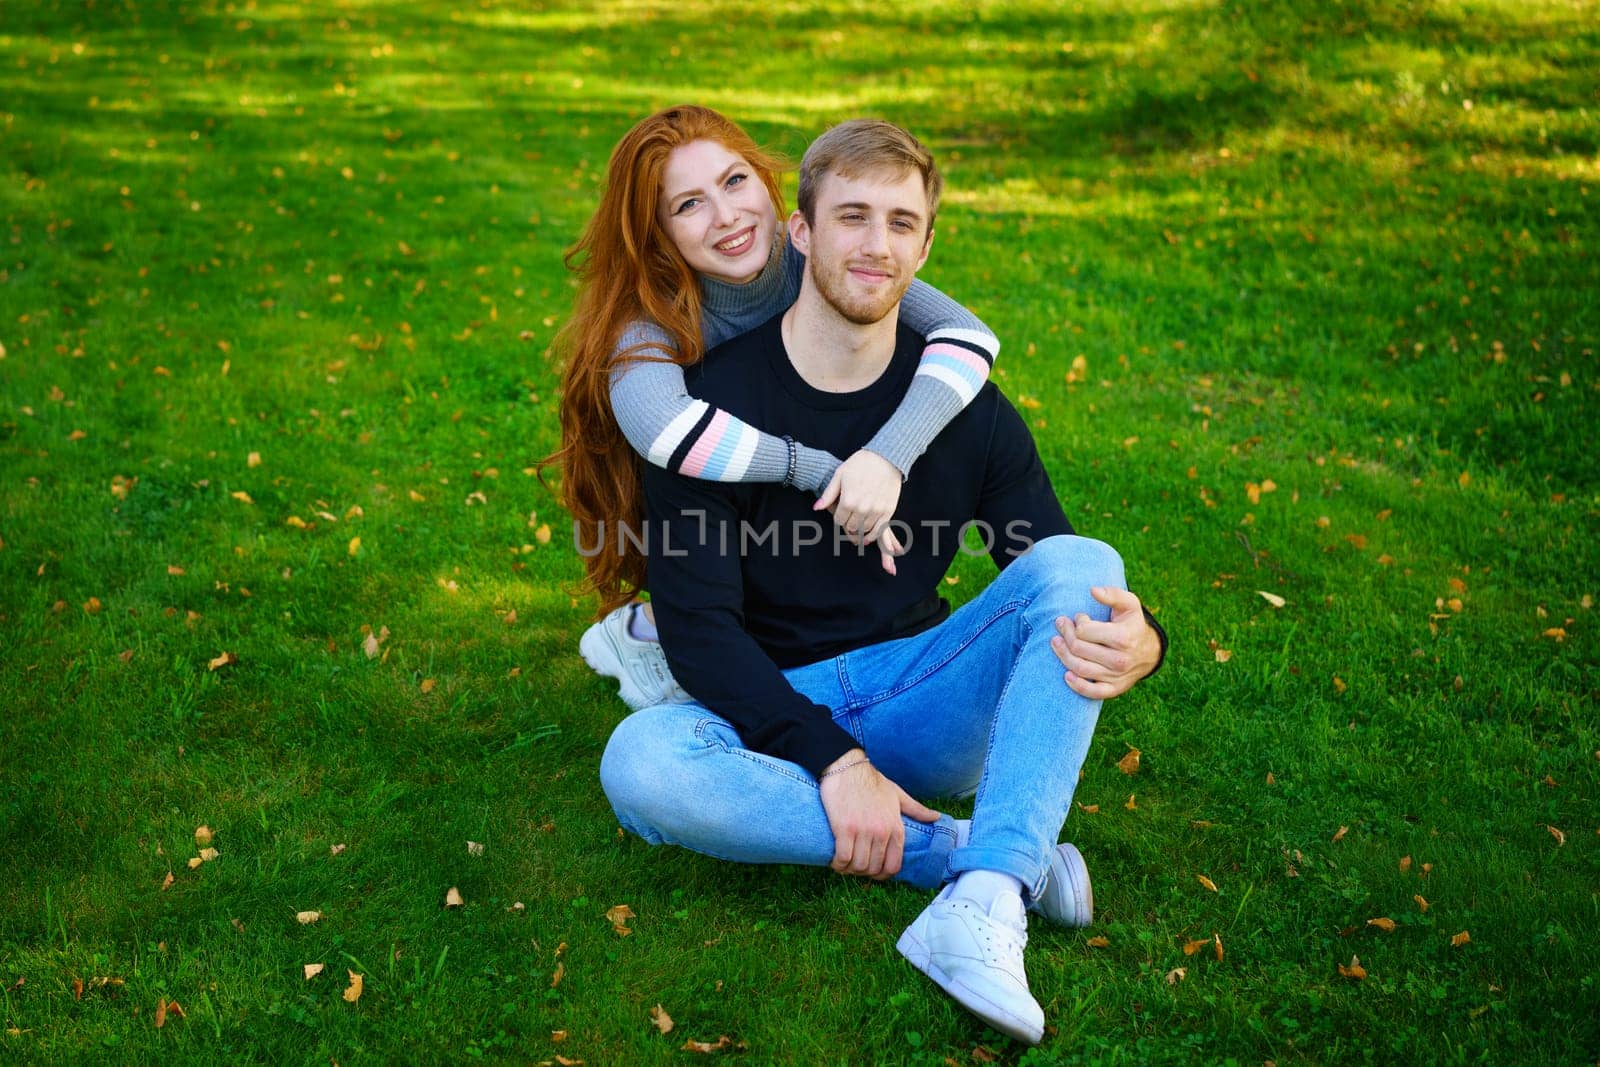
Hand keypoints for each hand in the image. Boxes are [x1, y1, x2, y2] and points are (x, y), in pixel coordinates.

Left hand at [815, 450, 904, 574]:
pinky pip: (879, 530)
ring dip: (860, 529)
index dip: (839, 518)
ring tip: (859, 523)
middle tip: (850, 518)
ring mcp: (876, 511)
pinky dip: (873, 535)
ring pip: (864, 530)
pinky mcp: (888, 511)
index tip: (841, 513)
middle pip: (851, 528)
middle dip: (848, 524)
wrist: (886, 457)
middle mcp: (862, 509)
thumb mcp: (840, 475)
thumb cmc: (861, 463)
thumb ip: (828, 494)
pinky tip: (869, 536)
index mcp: (848, 501)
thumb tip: (816, 508)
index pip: (839, 521)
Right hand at [818, 749, 939, 879]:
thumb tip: (936, 817)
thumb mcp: (898, 795)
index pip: (893, 865)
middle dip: (864, 872)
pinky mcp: (844, 829)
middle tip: (856, 866)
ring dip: (850, 870)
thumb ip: (917, 809)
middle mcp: (881, 832)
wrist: (847, 768)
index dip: (883, 874)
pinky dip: (838, 864)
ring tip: (845, 864)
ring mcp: (863, 832)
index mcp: (896, 828)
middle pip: (874, 869)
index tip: (874, 871)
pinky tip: (835, 861)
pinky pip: (843, 858)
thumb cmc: (872, 781)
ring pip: (858, 866)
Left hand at [1051, 586, 1161, 699]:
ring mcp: (1116, 677)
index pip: (1085, 631)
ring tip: (1055, 642)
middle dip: (1065, 634)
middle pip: (1078, 649)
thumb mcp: (1129, 604)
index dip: (1077, 622)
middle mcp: (1119, 660)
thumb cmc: (1132, 623)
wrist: (1149, 652)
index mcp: (1123, 638)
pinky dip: (1076, 685)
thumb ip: (1112, 594)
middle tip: (1061, 625)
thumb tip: (1093, 590)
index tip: (1080, 617)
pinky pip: (1092, 692)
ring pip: (1080, 668)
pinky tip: (1066, 675)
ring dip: (1063, 655)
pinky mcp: (1114, 689)